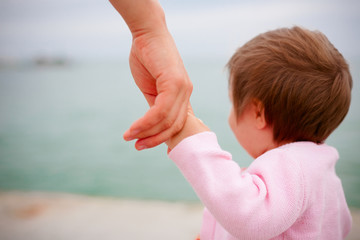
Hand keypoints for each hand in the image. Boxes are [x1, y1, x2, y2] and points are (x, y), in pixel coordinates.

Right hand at [124, 31, 192, 149]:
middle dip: (154, 139)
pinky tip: (133, 128)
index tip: (146, 144)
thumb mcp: (152, 86)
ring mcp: (182, 88)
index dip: (162, 137)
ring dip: (146, 132)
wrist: (146, 33)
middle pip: (173, 126)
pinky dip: (146, 123)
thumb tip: (152, 124)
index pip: (176, 122)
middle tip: (137, 146)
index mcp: (182, 94)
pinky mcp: (174, 83)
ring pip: (166, 121)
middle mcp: (186, 93)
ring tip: (130, 137)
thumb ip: (155, 105)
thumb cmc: (147, 57)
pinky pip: (160, 111)